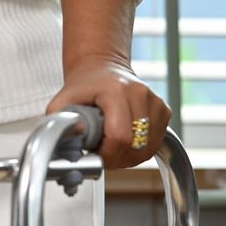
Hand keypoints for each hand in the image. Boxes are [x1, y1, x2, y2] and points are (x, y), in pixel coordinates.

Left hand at [46, 56, 170, 167]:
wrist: (103, 67)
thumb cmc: (85, 84)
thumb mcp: (65, 98)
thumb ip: (61, 120)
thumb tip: (65, 143)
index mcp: (116, 90)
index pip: (120, 137)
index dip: (107, 154)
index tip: (94, 154)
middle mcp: (140, 94)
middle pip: (136, 146)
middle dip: (117, 158)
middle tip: (101, 152)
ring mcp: (155, 102)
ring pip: (148, 149)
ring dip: (129, 156)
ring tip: (111, 145)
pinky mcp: (164, 110)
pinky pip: (155, 143)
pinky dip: (140, 149)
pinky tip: (125, 139)